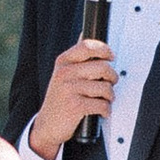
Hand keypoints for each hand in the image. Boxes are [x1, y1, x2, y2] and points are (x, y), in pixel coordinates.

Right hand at [28, 38, 119, 159]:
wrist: (46, 126)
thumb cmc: (59, 99)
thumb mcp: (62, 74)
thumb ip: (76, 57)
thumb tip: (84, 34)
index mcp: (63, 62)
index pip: (87, 46)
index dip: (104, 50)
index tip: (111, 57)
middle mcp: (65, 73)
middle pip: (103, 67)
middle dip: (112, 78)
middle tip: (110, 83)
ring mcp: (69, 89)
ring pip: (105, 87)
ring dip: (110, 97)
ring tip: (104, 100)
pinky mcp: (75, 106)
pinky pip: (102, 104)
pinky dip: (105, 110)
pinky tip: (101, 111)